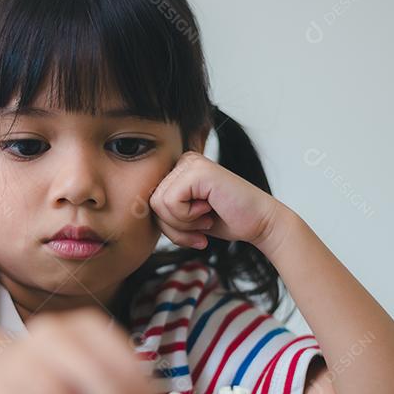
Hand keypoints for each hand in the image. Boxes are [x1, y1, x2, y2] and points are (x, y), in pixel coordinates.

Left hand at [148, 150, 284, 250]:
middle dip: (174, 227)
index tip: (193, 232)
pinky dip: (188, 218)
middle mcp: (183, 161)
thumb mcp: (185, 218)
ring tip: (205, 218)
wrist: (260, 223)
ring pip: (158, 204)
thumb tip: (133, 212)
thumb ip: (163, 212)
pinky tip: (209, 211)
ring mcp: (190, 163)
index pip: (151, 203)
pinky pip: (170, 203)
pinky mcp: (197, 170)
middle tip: (201, 227)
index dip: (169, 226)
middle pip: (152, 204)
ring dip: (182, 223)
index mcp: (179, 170)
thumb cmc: (226, 221)